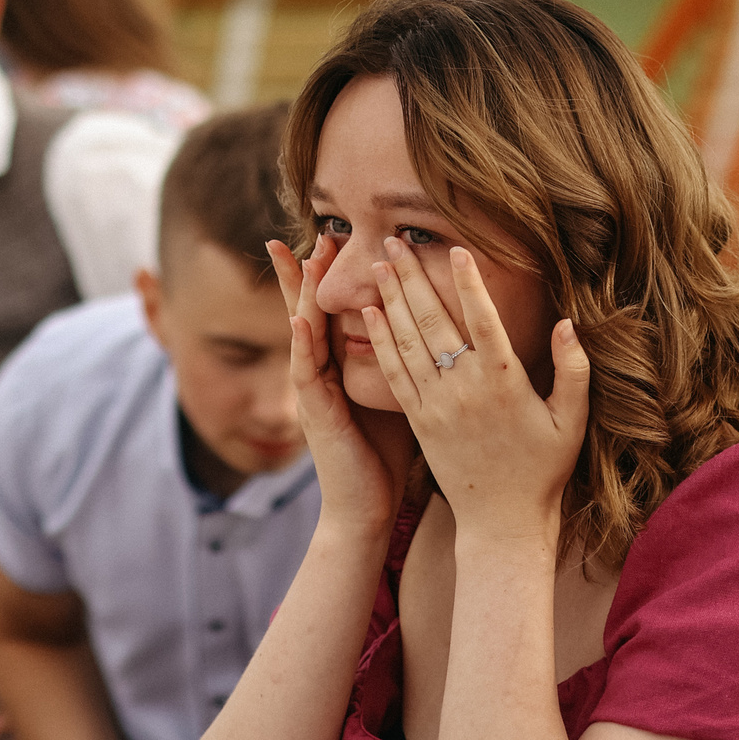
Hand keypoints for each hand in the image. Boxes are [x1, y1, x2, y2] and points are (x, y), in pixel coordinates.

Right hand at [270, 234, 405, 537]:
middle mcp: (321, 375)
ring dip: (301, 294)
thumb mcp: (399, 397)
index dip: (332, 278)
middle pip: (310, 312)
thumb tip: (438, 329)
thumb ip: (406, 363)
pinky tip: (300, 317)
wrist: (368, 510)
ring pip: (305, 333)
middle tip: (312, 229)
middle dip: (308, 272)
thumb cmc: (387, 457)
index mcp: (340, 369)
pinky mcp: (316, 415)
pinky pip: (305, 372)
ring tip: (303, 255)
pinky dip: (302, 343)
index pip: (333, 313)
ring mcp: (314, 393)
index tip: (336, 237)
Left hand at [362, 239, 587, 547]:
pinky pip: (395, 374)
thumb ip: (574, 371)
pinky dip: (381, 341)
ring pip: (408, 342)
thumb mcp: (573, 421)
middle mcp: (465, 390)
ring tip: (377, 264)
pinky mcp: (418, 420)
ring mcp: (436, 405)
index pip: (484, 322)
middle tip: (394, 240)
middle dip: (412, 277)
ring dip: (390, 299)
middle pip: (434, 322)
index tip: (457, 250)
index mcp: (505, 384)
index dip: (470, 284)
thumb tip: (568, 323)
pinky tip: (370, 314)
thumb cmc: (543, 469)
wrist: (501, 520)